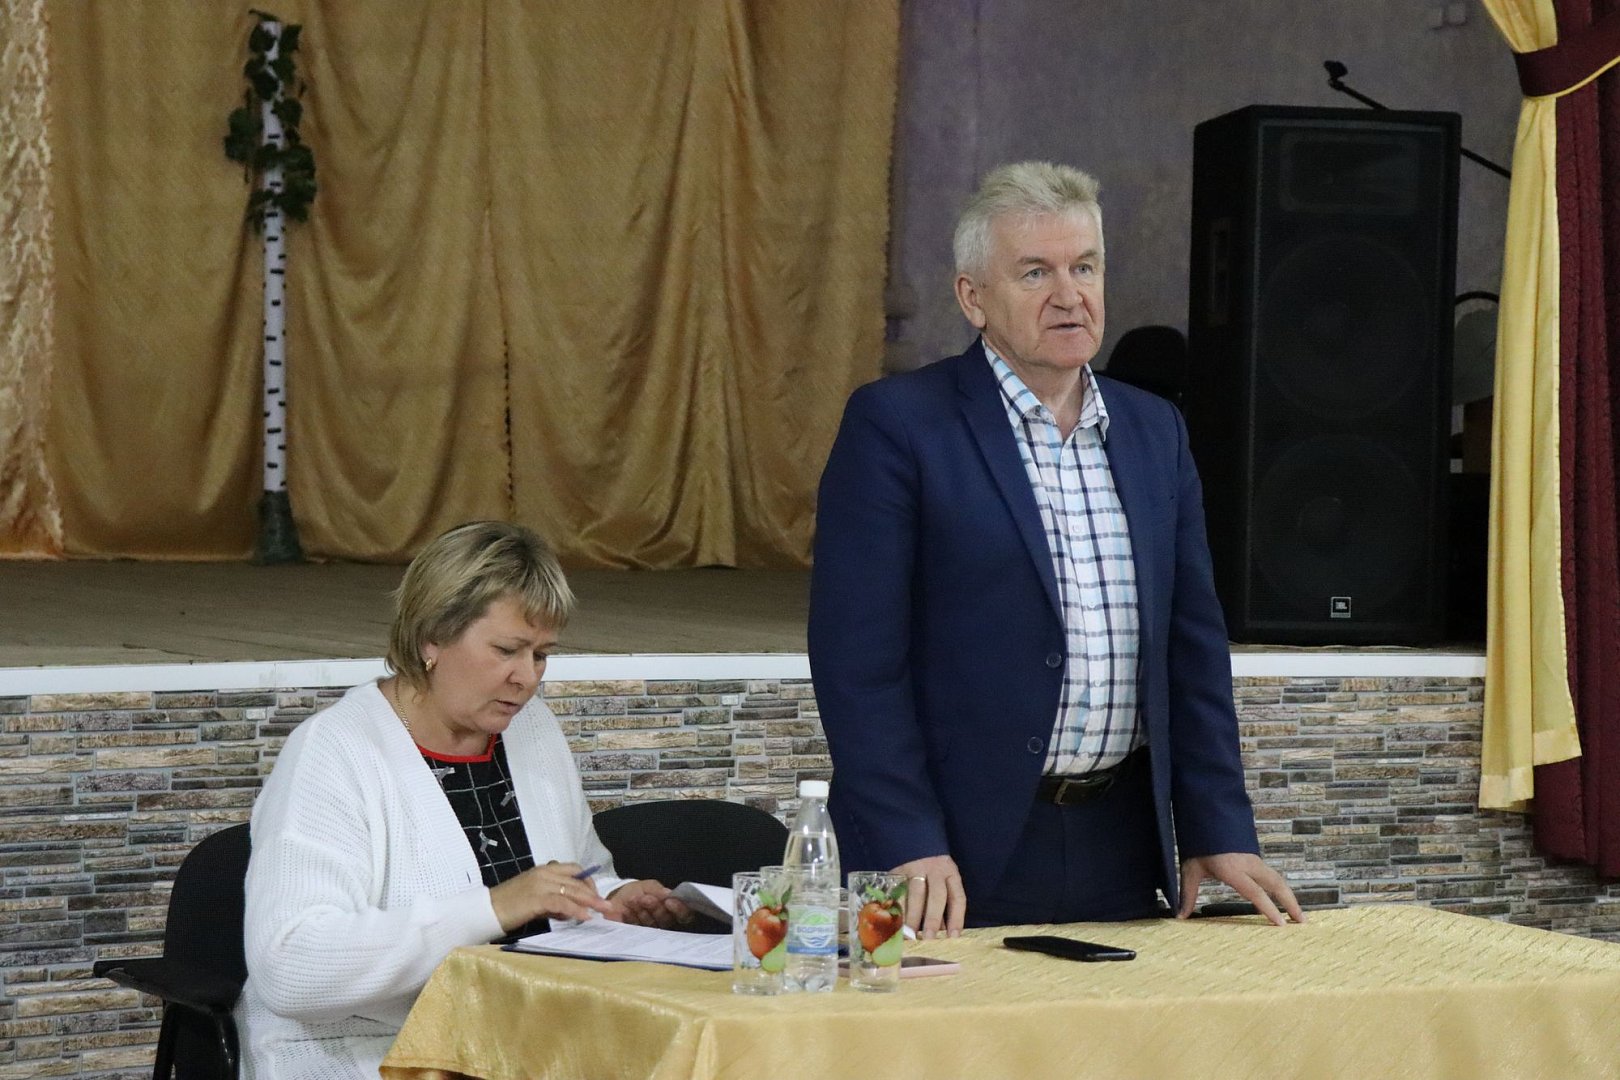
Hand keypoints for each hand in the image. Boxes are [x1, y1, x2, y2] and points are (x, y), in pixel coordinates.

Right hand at [489, 861, 614, 932]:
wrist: (487, 910)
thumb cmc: (510, 906)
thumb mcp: (535, 898)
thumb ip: (553, 900)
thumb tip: (571, 910)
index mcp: (544, 870)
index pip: (574, 870)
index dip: (588, 882)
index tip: (596, 896)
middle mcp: (544, 873)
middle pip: (577, 880)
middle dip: (594, 894)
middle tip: (608, 906)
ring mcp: (540, 884)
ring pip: (572, 890)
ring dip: (590, 902)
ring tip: (602, 911)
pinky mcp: (536, 899)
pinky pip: (561, 902)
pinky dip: (575, 910)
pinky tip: (584, 917)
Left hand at [607, 879, 693, 928]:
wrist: (616, 899)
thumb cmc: (637, 893)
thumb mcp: (648, 887)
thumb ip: (658, 890)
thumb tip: (668, 894)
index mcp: (671, 910)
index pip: (684, 914)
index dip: (679, 909)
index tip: (668, 901)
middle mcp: (663, 923)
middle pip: (666, 920)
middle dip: (655, 907)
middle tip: (645, 898)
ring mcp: (650, 932)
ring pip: (651, 924)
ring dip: (642, 911)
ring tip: (632, 900)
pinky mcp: (635, 938)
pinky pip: (635, 930)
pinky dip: (630, 917)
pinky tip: (625, 911)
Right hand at [893, 853, 966, 938]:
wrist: (914, 840)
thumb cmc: (933, 869)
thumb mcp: (944, 880)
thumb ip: (943, 904)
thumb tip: (941, 931)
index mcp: (951, 873)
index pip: (957, 897)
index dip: (956, 918)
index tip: (952, 936)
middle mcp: (935, 870)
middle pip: (937, 895)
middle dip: (933, 918)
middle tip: (928, 938)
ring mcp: (916, 868)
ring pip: (916, 893)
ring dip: (913, 915)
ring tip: (910, 933)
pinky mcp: (899, 870)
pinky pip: (898, 891)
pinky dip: (897, 907)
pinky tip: (895, 920)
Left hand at [1177, 852, 1304, 925]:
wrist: (1206, 815)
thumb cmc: (1197, 844)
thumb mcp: (1190, 869)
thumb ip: (1188, 893)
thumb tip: (1180, 916)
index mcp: (1232, 868)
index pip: (1255, 892)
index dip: (1269, 908)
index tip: (1281, 924)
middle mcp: (1248, 864)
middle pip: (1276, 884)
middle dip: (1290, 903)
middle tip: (1301, 922)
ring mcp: (1254, 860)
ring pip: (1278, 879)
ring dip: (1290, 896)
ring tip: (1299, 916)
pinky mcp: (1255, 858)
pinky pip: (1272, 875)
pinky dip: (1282, 889)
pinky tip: (1286, 901)